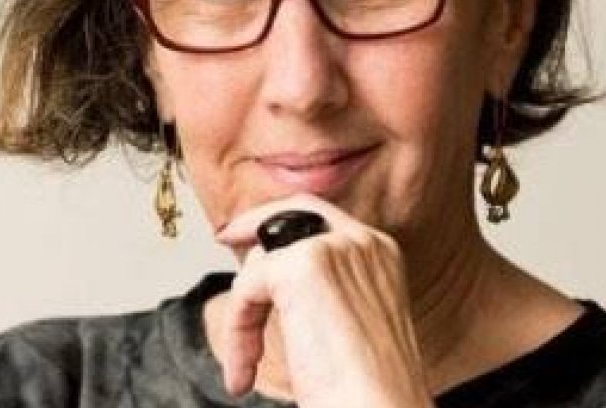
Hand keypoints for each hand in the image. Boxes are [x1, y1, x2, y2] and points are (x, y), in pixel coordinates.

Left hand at [215, 195, 433, 407]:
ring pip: (262, 261)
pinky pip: (246, 288)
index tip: (245, 235)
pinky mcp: (300, 267)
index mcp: (382, 255)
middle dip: (250, 227)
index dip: (277, 219)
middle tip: (224, 242)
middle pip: (290, 214)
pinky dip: (237, 332)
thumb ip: (328, 294)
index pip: (323, 216)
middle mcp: (363, 244)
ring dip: (244, 314)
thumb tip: (276, 281)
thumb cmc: (369, 390)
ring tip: (247, 364)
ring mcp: (334, 250)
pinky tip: (246, 371)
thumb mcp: (354, 327)